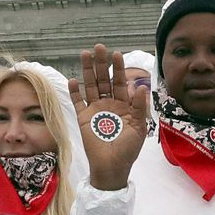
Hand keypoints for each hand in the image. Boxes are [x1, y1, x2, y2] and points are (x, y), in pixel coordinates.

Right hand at [67, 44, 149, 191]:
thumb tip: (141, 86)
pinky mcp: (83, 118)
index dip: (119, 68)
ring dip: (87, 70)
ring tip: (84, 54)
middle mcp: (108, 103)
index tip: (117, 53)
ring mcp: (95, 110)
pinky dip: (74, 92)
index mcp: (124, 105)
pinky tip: (73, 80)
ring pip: (90, 85)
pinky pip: (78, 102)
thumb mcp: (139, 127)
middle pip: (104, 79)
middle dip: (101, 63)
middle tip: (98, 47)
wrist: (112, 166)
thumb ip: (139, 107)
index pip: (120, 82)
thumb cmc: (128, 149)